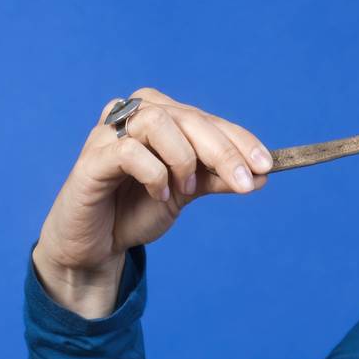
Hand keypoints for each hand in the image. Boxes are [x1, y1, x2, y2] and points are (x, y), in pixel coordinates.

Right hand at [33, 88, 272, 312]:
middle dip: (223, 150)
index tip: (267, 165)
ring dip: (183, 158)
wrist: (97, 243)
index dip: (240, 140)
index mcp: (162, 116)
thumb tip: (261, 176)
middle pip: (187, 118)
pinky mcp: (91, 158)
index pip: (208, 120)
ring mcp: (109, 134)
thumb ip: (218, 179)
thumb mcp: (188, 192)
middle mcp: (134, 115)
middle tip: (245, 181)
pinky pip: (129, 152)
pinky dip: (154, 173)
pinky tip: (160, 194)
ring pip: (157, 122)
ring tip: (185, 189)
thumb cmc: (138, 208)